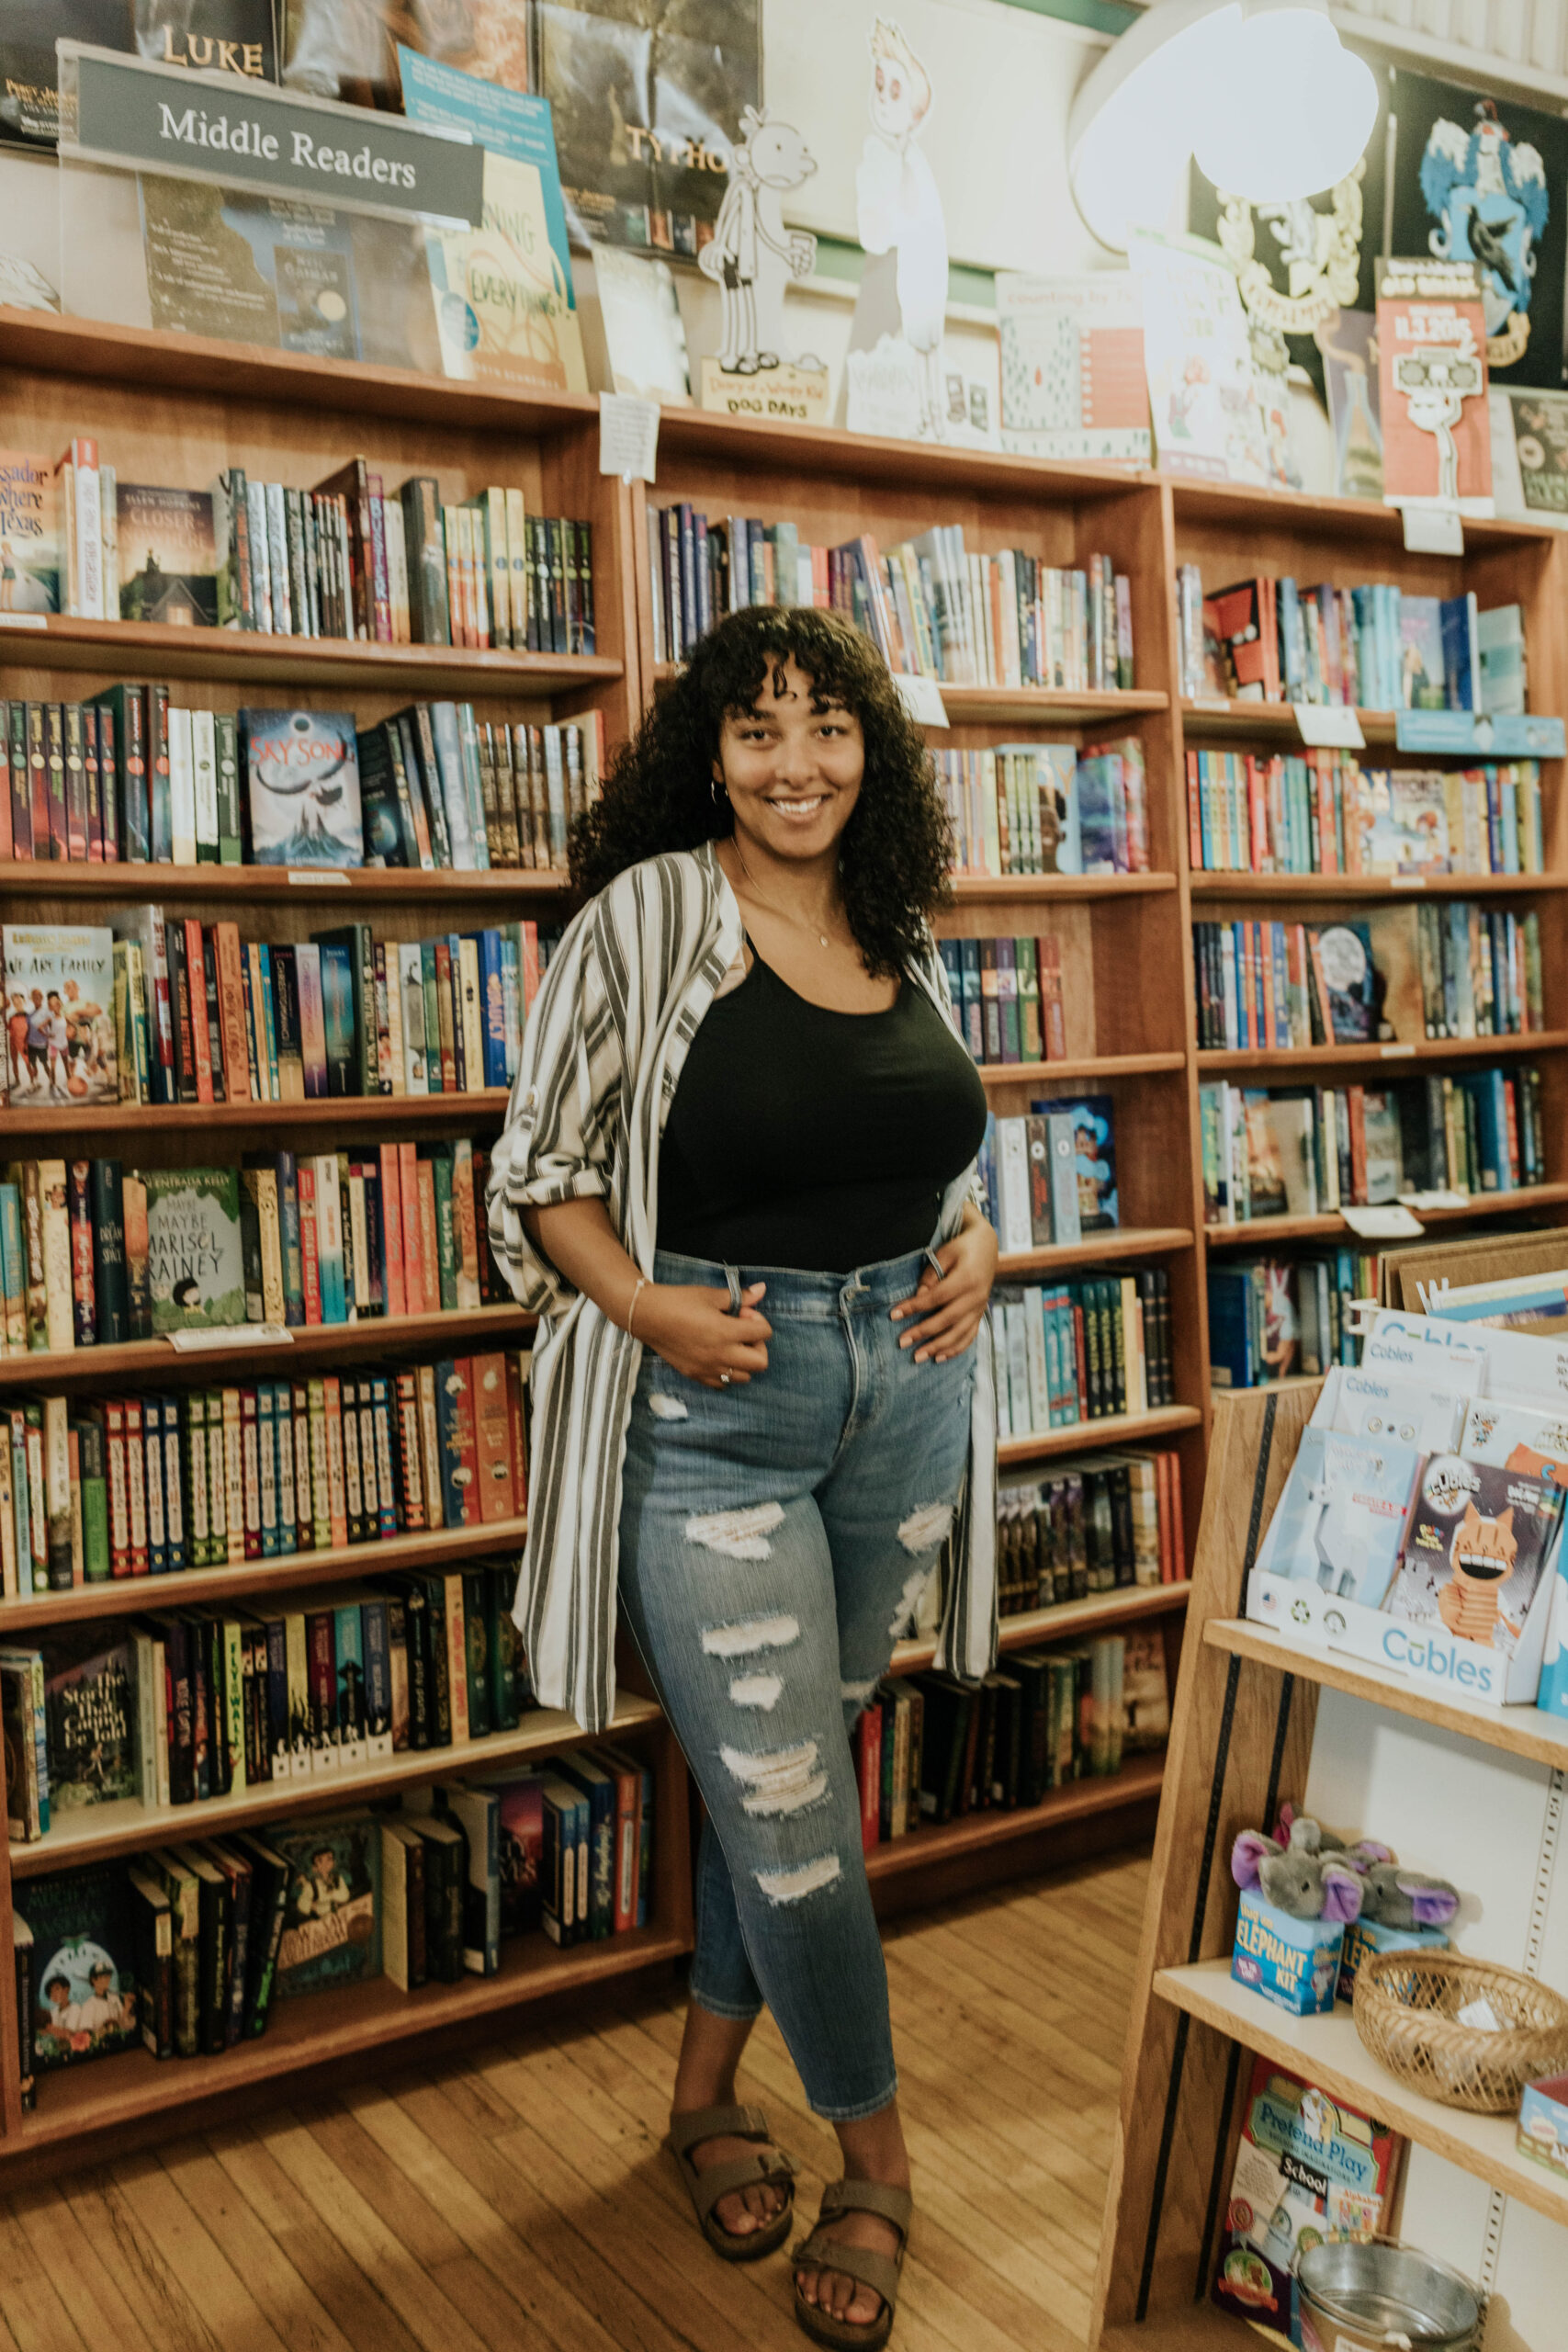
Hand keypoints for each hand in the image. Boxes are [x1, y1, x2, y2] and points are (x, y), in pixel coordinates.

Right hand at [638, 1282, 772, 1388]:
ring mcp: (708, 1369)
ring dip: (744, 1361)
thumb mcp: (711, 1295)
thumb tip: (762, 1289)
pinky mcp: (696, 1375)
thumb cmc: (678, 1301)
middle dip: (758, 1345)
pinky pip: (722, 1384)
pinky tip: (717, 1356)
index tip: (742, 1312)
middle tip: (743, 1332)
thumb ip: (740, 1296)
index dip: (758, 1320)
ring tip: (730, 1345)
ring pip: (744, 1377)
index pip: (764, 1333)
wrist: (646, 1316)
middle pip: (760, 1362)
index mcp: (726, 1332)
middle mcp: (720, 1355)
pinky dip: (726, 1373)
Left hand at [890, 1217, 997, 1363]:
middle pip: (947, 1319)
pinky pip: (969, 1337)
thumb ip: (931, 1276)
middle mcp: (976, 1297)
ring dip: (937, 1347)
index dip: (914, 1307)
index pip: (936, 1297)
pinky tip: (939, 1358)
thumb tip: (918, 1297)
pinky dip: (955, 1349)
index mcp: (967, 1279)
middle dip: (923, 1332)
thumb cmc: (960, 1249)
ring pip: (959, 1334)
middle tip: (901, 1342)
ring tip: (918, 1357)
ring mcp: (980, 1308)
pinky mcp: (980, 1315)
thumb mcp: (944, 1254)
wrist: (986, 1247)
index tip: (893, 1315)